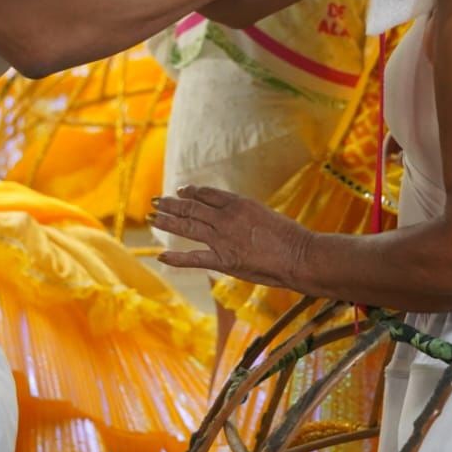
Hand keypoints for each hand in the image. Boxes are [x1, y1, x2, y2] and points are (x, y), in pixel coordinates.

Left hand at [151, 186, 310, 289]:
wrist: (299, 255)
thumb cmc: (289, 236)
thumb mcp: (265, 215)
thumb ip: (244, 215)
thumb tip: (230, 215)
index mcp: (238, 203)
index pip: (207, 194)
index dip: (191, 191)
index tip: (181, 191)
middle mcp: (226, 218)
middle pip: (192, 207)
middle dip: (172, 204)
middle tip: (156, 201)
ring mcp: (223, 239)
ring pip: (188, 226)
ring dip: (167, 221)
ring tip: (152, 218)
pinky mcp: (224, 260)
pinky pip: (194, 258)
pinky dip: (175, 258)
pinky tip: (161, 256)